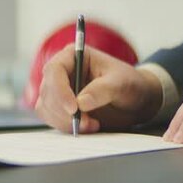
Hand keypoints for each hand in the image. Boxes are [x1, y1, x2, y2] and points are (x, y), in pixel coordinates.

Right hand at [34, 45, 162, 132]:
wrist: (135, 101)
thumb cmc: (129, 84)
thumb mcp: (121, 84)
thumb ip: (102, 90)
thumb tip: (80, 103)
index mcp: (74, 56)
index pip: (54, 70)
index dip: (60, 90)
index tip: (74, 109)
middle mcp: (62, 72)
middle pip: (47, 91)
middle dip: (64, 111)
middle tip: (86, 122)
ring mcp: (59, 90)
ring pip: (46, 107)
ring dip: (65, 121)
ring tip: (92, 125)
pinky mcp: (60, 108)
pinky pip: (52, 119)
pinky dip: (66, 126)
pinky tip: (87, 126)